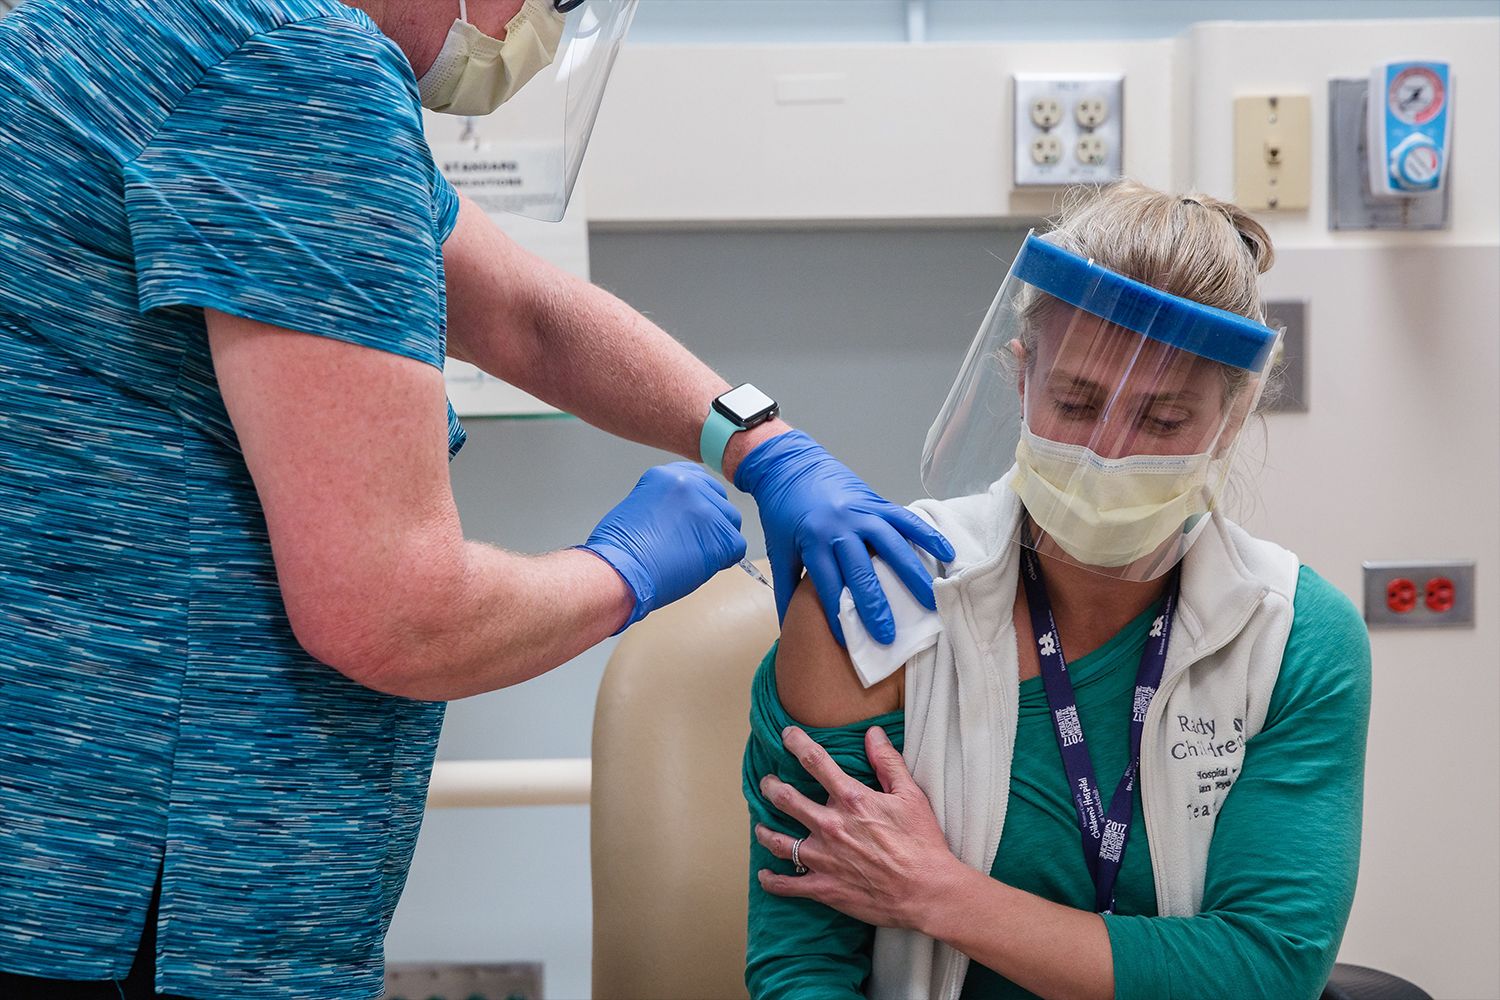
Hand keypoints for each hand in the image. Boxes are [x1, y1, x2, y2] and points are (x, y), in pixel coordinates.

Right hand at [581, 463, 746, 631]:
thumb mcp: (639, 506)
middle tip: (687, 544)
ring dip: (717, 541)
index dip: (699, 505)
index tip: (691, 520)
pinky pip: (737, 547)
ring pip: (731, 523)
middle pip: (720, 501)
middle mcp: (689, 484)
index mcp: (667, 474)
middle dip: (710, 523)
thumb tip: (688, 517)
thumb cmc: (619, 550)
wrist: (618, 572)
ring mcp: (706, 509)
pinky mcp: (719, 536)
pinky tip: (698, 565)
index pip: (702, 481)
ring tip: (689, 555)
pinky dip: (723, 560)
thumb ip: (668, 503)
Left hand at [732, 430, 953, 644]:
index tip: (848, 641)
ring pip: (891, 546)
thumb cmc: (783, 511)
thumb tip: (788, 628)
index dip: (837, 613)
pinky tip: (947, 554)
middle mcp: (840, 526)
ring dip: (911, 575)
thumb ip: (787, 589)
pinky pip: (906, 519)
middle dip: (875, 605)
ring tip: (929, 601)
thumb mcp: (779, 550)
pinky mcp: (877, 501)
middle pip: (861, 571)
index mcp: (812, 540)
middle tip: (889, 636)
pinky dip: (927, 535)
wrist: (789, 464)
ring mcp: (862, 512)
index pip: (827, 583)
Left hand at [755, 725, 965, 932]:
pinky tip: (765, 875)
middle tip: (766, 783)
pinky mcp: (824, 888)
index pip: (815, 762)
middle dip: (771, 787)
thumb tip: (873, 733)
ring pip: (778, 841)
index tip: (786, 734)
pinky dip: (772, 880)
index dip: (797, 743)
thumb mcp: (911, 795)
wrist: (928, 892)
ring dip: (764, 831)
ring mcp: (824, 858)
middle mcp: (831, 825)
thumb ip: (888, 762)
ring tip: (759, 826)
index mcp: (851, 800)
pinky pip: (787, 885)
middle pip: (786, 799)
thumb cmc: (922, 844)